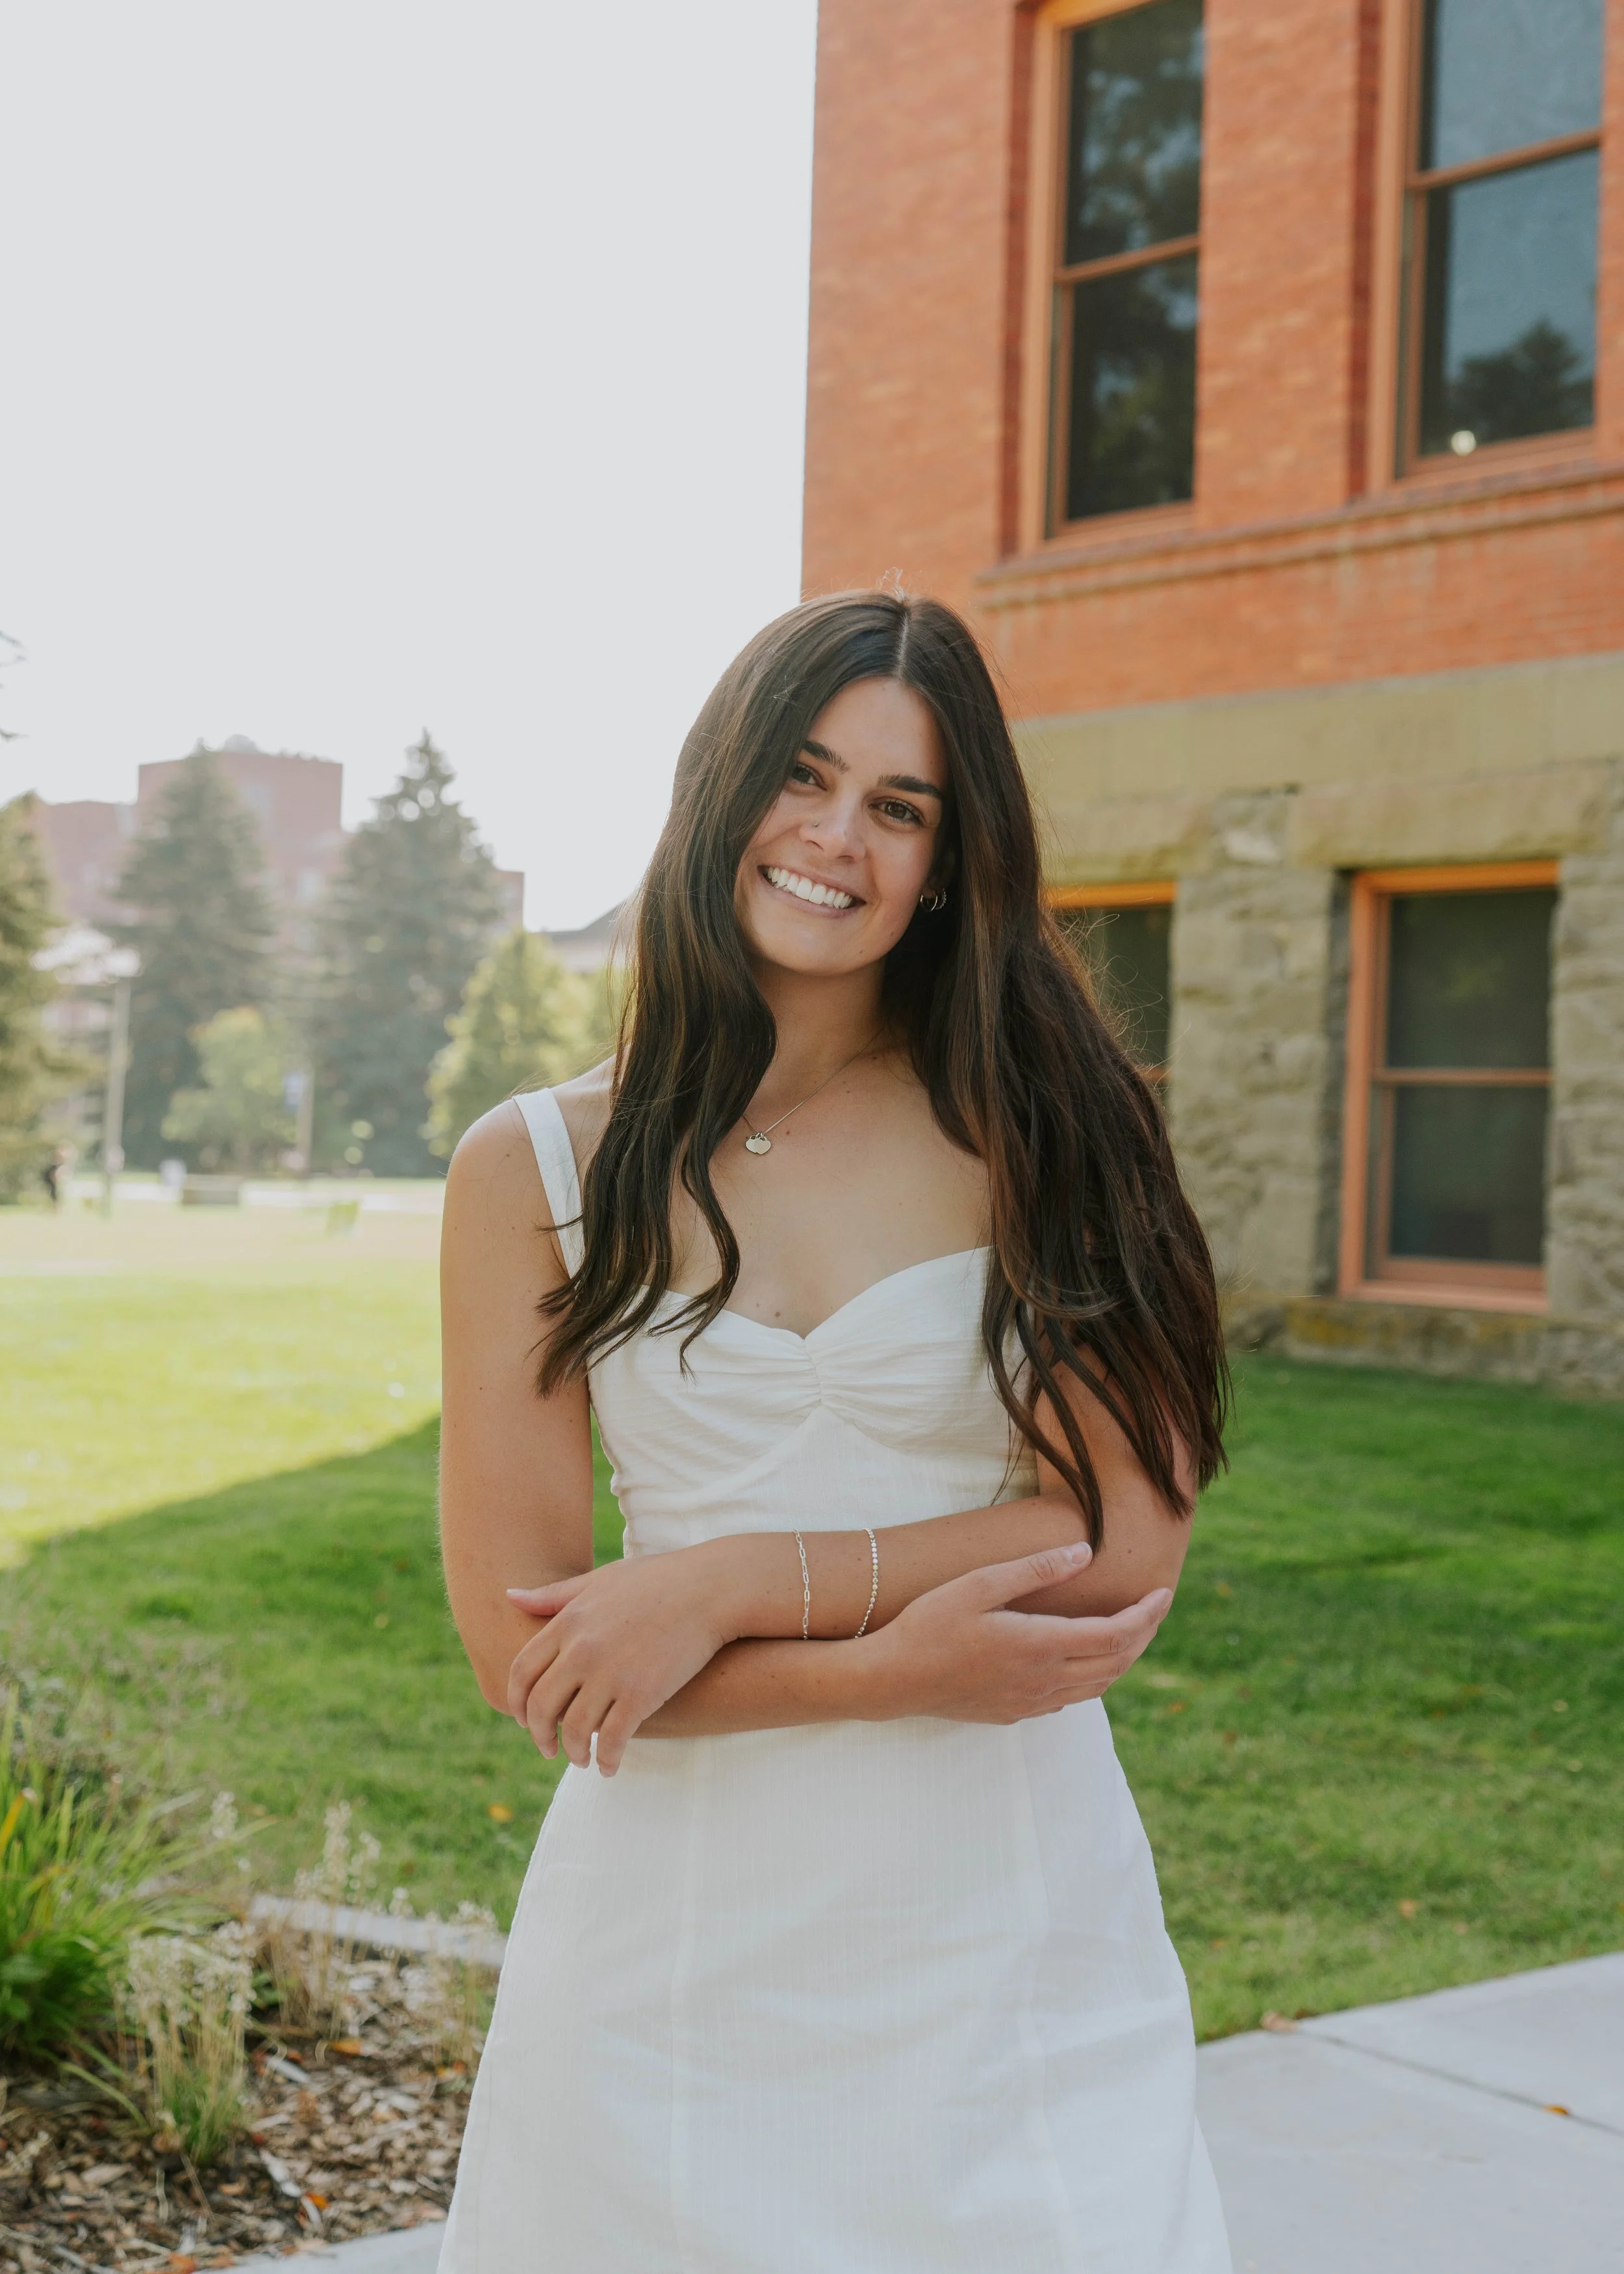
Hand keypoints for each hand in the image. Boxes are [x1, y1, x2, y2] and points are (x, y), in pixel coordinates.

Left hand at [504, 1543, 737, 1774]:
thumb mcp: (599, 1580)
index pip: (522, 1671)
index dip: (516, 1701)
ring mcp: (611, 1673)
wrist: (711, 1589)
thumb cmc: (657, 1580)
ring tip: (582, 1760)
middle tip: (547, 1749)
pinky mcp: (642, 1694)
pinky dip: (608, 1760)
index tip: (523, 1719)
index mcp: (569, 1621)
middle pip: (542, 1706)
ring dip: (574, 1753)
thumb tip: (509, 1594)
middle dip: (540, 1736)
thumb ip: (553, 1595)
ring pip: (575, 1730)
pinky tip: (610, 1767)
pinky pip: (613, 1739)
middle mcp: (583, 1649)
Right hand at [866, 1542, 1172, 1723]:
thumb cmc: (929, 1625)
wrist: (892, 1680)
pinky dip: (1093, 1678)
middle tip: (1155, 1608)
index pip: (1115, 1634)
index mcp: (1040, 1645)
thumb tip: (1084, 1552)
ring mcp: (1030, 1702)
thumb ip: (1034, 1570)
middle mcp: (1044, 1680)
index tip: (1163, 1592)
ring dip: (1121, 1659)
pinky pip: (1070, 1699)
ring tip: (1131, 1631)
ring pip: (1097, 1686)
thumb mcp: (979, 1585)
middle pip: (1115, 1663)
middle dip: (1143, 1635)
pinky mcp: (1014, 1713)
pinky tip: (1082, 1660)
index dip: (1146, 1615)